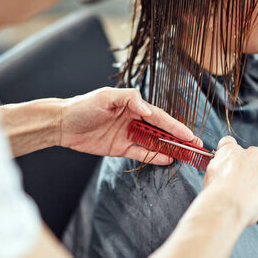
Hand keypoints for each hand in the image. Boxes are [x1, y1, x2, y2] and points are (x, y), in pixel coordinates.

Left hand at [59, 87, 200, 164]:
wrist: (62, 124)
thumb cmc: (83, 106)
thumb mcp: (106, 97)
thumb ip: (130, 100)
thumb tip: (149, 110)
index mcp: (133, 106)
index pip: (159, 117)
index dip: (175, 126)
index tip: (189, 134)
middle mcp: (134, 120)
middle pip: (161, 130)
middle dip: (179, 138)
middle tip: (196, 146)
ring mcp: (128, 135)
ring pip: (154, 143)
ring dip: (169, 148)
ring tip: (185, 155)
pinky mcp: (120, 148)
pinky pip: (141, 153)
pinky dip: (153, 157)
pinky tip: (166, 160)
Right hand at [203, 136, 257, 226]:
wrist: (227, 204)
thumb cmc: (215, 194)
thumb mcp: (208, 175)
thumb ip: (217, 168)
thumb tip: (220, 172)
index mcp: (231, 153)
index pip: (229, 143)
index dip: (228, 150)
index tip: (226, 156)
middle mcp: (250, 157)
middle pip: (255, 152)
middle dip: (252, 162)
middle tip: (244, 179)